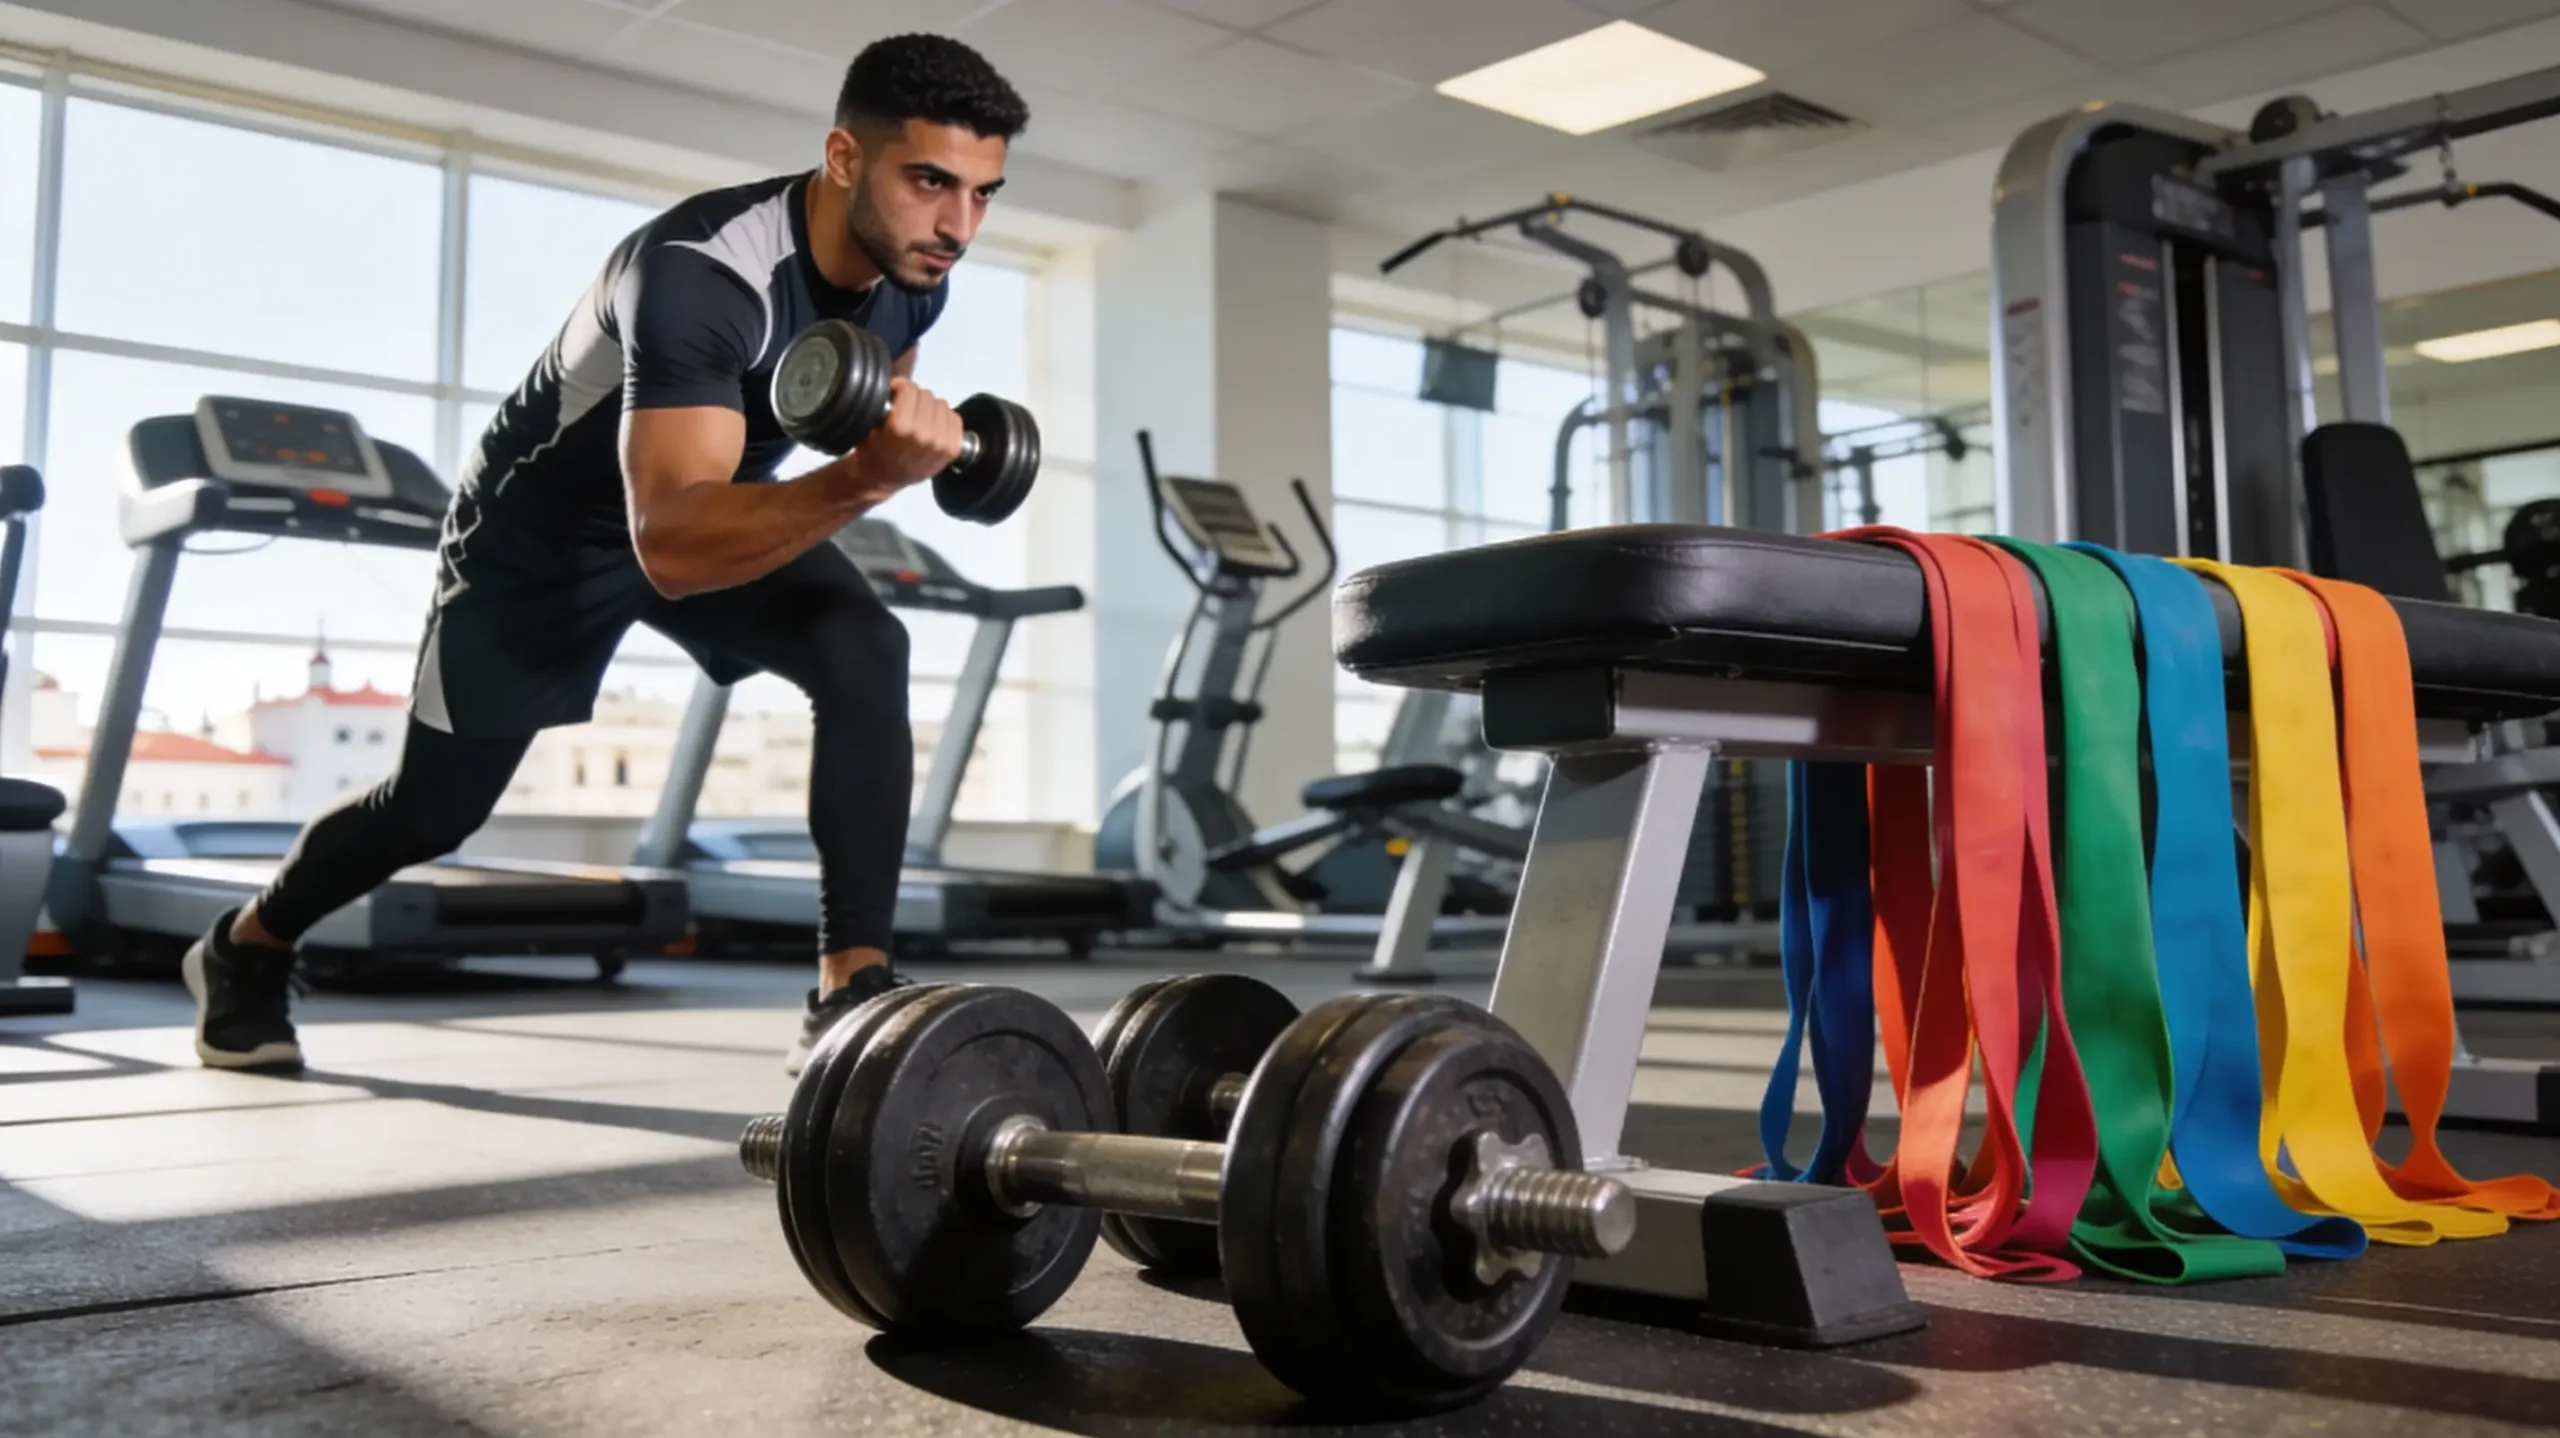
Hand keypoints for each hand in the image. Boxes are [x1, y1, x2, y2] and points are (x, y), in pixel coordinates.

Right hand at [845, 378, 964, 499]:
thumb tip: (901, 385)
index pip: (909, 390)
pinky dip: (945, 418)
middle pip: (926, 395)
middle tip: (907, 406)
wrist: (884, 479)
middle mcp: (923, 434)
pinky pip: (955, 418)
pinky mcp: (952, 449)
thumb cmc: (873, 451)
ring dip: (930, 407)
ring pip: (941, 404)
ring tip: (920, 417)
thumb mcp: (869, 425)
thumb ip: (886, 403)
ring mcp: (940, 443)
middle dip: (915, 397)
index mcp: (900, 427)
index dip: (901, 387)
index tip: (896, 392)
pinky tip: (933, 425)